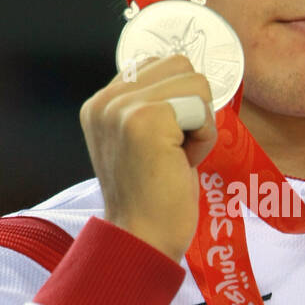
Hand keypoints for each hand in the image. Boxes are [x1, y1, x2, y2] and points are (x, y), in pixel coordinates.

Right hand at [79, 55, 216, 262]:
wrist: (142, 240)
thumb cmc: (152, 199)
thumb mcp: (142, 143)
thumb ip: (152, 107)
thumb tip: (190, 76)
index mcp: (100, 103)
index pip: (157, 64)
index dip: (179, 98)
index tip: (168, 140)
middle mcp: (105, 100)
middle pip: (179, 65)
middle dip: (192, 106)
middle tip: (175, 150)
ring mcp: (122, 108)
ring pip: (194, 82)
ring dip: (200, 122)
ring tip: (177, 156)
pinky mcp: (146, 120)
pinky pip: (201, 108)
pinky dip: (204, 137)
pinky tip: (183, 163)